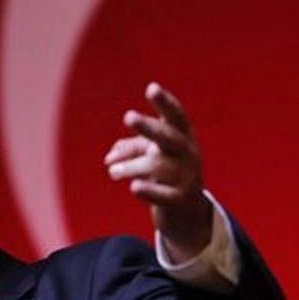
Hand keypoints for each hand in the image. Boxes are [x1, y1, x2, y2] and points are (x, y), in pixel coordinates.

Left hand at [104, 82, 212, 261]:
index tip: (151, 87)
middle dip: (148, 127)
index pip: (176, 116)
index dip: (165, 102)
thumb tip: (109, 158)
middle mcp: (188, 153)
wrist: (189, 212)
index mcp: (183, 137)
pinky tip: (133, 187)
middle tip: (127, 117)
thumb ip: (131, 150)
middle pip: (169, 137)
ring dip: (132, 166)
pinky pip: (163, 194)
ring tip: (112, 171)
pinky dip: (148, 190)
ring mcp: (187, 177)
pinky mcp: (181, 199)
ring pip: (158, 166)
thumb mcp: (153, 156)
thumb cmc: (168, 174)